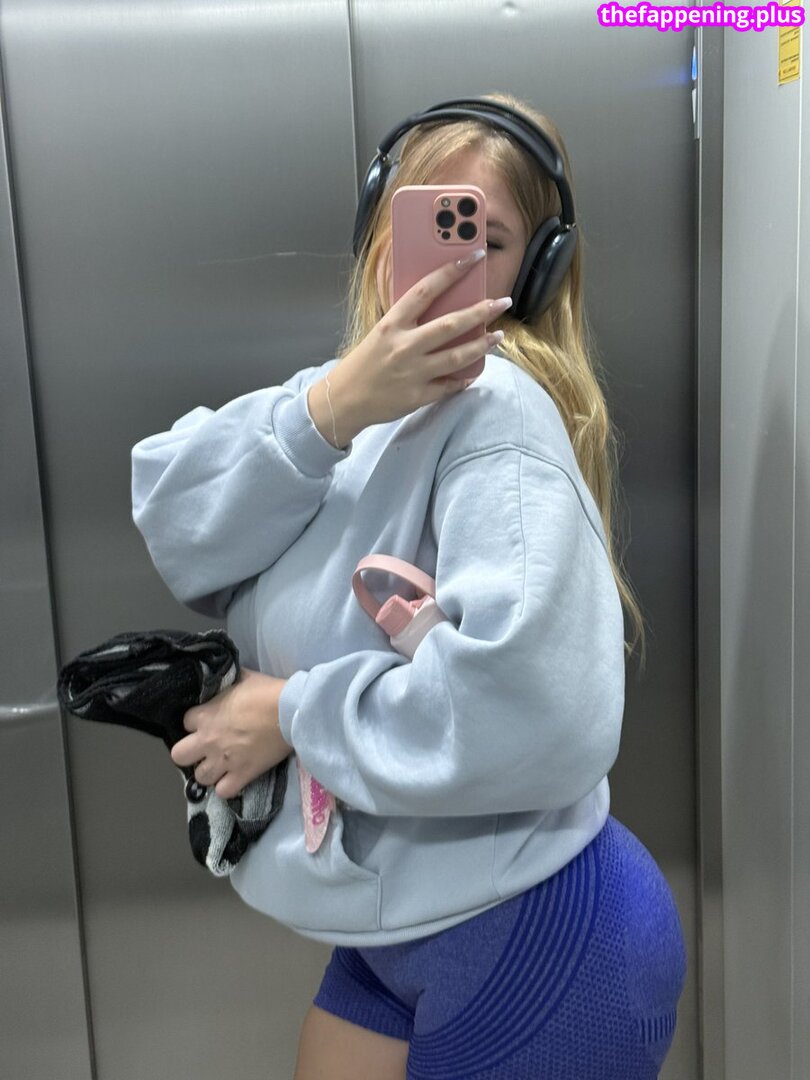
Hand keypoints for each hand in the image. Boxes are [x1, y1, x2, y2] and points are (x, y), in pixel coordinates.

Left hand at [170, 668, 291, 799]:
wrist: (290, 711)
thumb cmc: (267, 691)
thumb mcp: (241, 678)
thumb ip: (225, 683)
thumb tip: (221, 679)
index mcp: (205, 715)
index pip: (185, 722)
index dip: (196, 722)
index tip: (207, 722)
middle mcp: (208, 740)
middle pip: (179, 756)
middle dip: (190, 753)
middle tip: (205, 748)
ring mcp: (224, 760)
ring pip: (200, 777)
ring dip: (209, 771)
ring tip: (221, 765)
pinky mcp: (242, 774)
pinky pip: (224, 791)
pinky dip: (228, 786)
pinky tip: (234, 778)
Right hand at [313, 252, 510, 442]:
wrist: (344, 400)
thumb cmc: (364, 363)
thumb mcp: (381, 333)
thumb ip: (408, 321)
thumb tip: (442, 306)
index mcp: (392, 324)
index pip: (426, 290)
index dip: (452, 271)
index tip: (474, 257)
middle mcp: (404, 346)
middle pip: (450, 324)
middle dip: (481, 311)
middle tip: (503, 302)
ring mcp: (413, 373)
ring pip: (457, 356)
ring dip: (482, 345)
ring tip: (499, 336)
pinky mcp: (418, 396)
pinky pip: (449, 386)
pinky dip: (464, 379)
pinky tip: (474, 372)